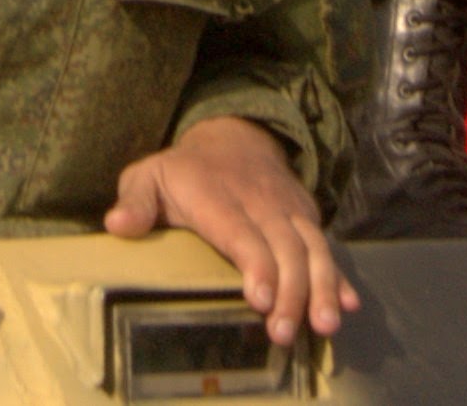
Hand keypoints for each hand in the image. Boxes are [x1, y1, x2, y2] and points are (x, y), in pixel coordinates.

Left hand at [104, 116, 352, 346]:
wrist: (236, 134)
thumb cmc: (185, 170)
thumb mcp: (150, 175)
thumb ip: (135, 200)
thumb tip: (117, 225)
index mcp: (218, 196)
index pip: (241, 232)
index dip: (256, 264)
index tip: (260, 299)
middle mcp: (260, 203)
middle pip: (284, 248)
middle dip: (291, 291)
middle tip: (285, 332)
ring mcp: (288, 210)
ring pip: (312, 248)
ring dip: (322, 287)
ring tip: (325, 325)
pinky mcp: (306, 217)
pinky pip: (327, 246)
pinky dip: (340, 275)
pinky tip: (349, 304)